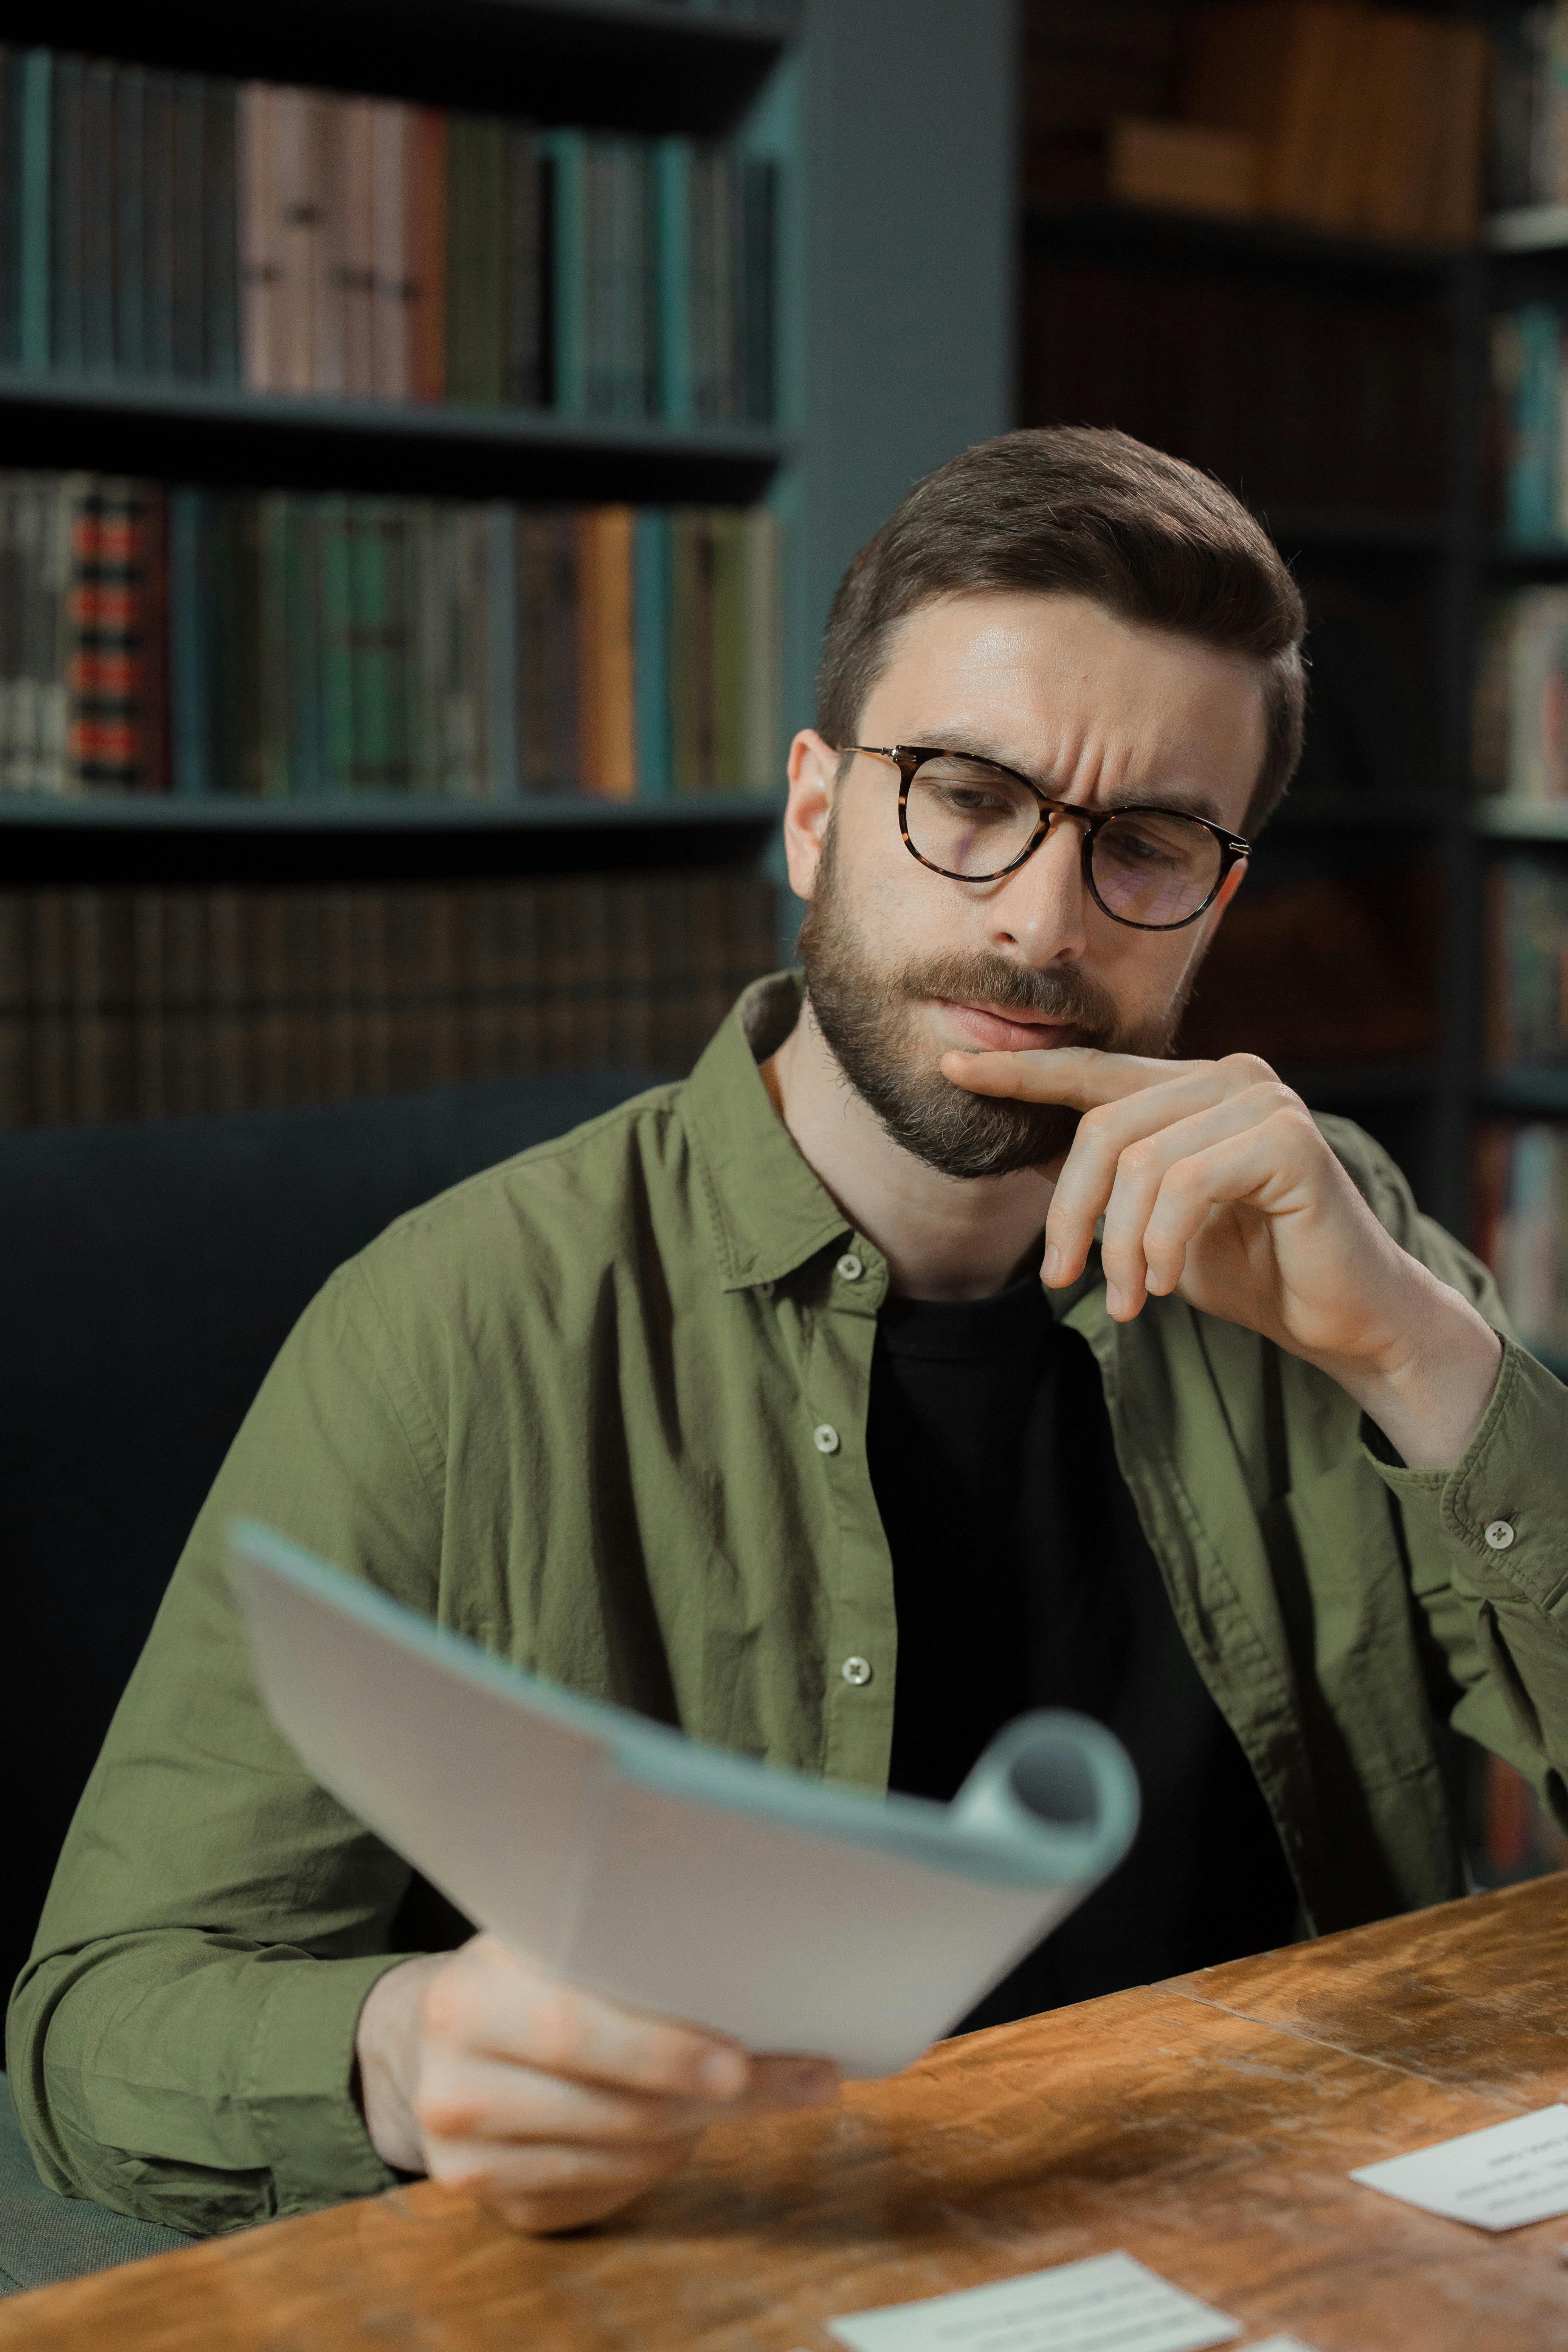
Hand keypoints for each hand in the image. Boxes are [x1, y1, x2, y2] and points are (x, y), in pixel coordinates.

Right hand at [355, 1934, 838, 2234]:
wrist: (429, 2039)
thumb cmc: (514, 1977)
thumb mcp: (540, 1941)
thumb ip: (608, 1951)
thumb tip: (738, 1962)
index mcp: (465, 2001)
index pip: (574, 2031)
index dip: (663, 2050)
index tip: (741, 2059)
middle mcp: (456, 2088)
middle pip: (614, 2108)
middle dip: (717, 2098)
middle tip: (804, 2082)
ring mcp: (470, 2160)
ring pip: (620, 2156)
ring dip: (697, 2130)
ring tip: (750, 2094)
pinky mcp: (497, 2205)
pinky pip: (602, 2193)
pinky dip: (654, 2164)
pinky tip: (679, 2129)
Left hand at [943, 1045, 1501, 1468]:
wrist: (1345, 1317)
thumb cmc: (1253, 1269)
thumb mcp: (1158, 1223)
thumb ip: (1113, 1181)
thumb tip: (1038, 1157)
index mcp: (1194, 1088)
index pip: (1093, 1072)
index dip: (1022, 1071)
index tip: (953, 1067)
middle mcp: (1230, 1077)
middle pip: (1104, 1126)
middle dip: (1070, 1211)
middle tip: (1063, 1280)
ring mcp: (1264, 1102)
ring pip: (1140, 1161)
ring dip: (1121, 1245)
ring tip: (1133, 1299)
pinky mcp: (1290, 1141)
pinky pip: (1187, 1185)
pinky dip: (1165, 1244)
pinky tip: (1170, 1285)